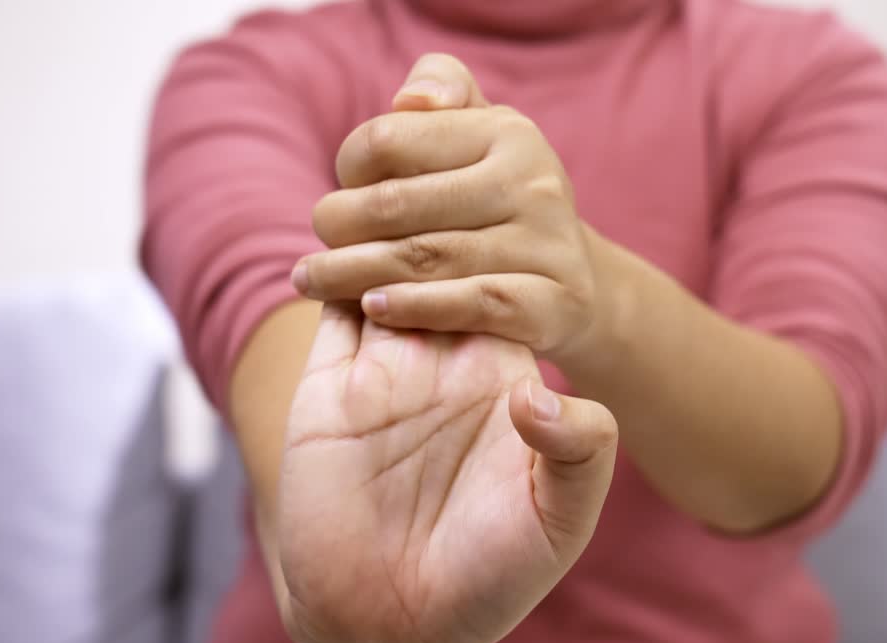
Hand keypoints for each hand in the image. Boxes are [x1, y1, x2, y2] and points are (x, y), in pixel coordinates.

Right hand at [275, 55, 618, 642]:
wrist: (396, 616)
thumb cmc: (488, 580)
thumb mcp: (555, 525)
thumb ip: (576, 463)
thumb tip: (549, 398)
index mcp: (506, 368)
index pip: (503, 269)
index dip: (500, 217)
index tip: (510, 162)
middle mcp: (446, 352)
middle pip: (439, 243)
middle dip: (433, 182)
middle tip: (435, 100)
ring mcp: (386, 362)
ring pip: (379, 254)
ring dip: (376, 203)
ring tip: (381, 143)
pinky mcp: (331, 383)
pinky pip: (331, 300)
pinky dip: (330, 256)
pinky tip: (335, 217)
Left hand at [295, 54, 610, 363]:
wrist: (576, 284)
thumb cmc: (500, 202)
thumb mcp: (479, 134)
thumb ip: (441, 90)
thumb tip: (410, 101)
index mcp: (507, 132)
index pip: (390, 140)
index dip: (349, 167)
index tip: (342, 192)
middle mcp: (533, 183)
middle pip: (398, 204)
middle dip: (339, 228)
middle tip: (311, 253)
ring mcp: (548, 245)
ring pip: (426, 258)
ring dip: (352, 275)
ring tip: (312, 284)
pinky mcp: (554, 303)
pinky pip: (473, 304)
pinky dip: (416, 308)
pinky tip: (371, 309)